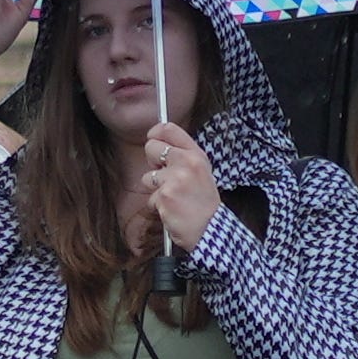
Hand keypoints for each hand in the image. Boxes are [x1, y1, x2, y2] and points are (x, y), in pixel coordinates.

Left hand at [132, 115, 222, 251]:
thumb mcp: (201, 172)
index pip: (169, 129)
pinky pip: (150, 198)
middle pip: (151, 148)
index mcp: (196, 155)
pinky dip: (159, 206)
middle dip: (152, 163)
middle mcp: (186, 163)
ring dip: (155, 189)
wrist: (211, 229)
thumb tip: (158, 145)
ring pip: (147, 177)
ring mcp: (174, 180)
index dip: (155, 133)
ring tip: (173, 197)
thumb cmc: (205, 202)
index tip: (153, 139)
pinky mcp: (164, 197)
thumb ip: (183, 157)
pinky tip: (173, 210)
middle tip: (165, 176)